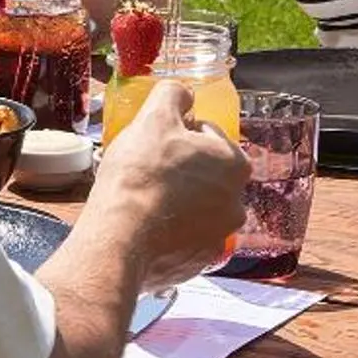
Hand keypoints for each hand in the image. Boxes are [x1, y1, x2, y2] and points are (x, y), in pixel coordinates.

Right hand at [87, 79, 247, 292]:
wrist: (121, 238)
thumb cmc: (140, 173)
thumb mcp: (154, 117)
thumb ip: (174, 95)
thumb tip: (183, 94)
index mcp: (233, 164)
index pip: (208, 135)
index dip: (179, 133)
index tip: (156, 142)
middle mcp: (236, 203)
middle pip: (206, 173)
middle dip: (182, 169)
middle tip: (148, 169)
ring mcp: (219, 237)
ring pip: (196, 207)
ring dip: (177, 201)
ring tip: (144, 199)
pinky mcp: (199, 263)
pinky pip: (185, 239)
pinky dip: (170, 232)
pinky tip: (145, 226)